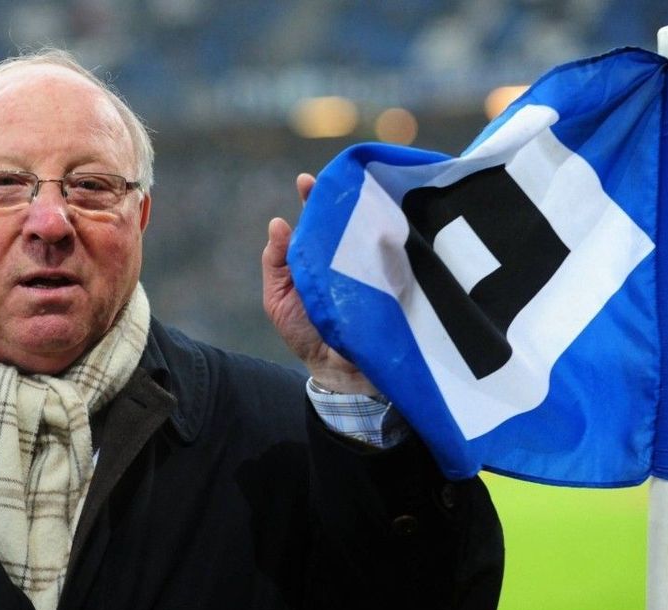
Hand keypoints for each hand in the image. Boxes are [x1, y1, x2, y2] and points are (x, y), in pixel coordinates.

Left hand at [262, 173, 379, 395]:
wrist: (339, 371)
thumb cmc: (306, 333)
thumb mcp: (278, 298)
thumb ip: (275, 262)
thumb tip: (277, 223)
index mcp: (317, 255)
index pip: (315, 220)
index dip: (313, 198)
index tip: (306, 181)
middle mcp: (345, 255)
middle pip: (346, 218)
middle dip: (343, 196)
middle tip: (340, 180)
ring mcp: (370, 265)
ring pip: (370, 232)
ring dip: (367, 214)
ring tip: (363, 194)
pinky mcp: (391, 280)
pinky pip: (392, 256)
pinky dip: (390, 242)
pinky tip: (388, 225)